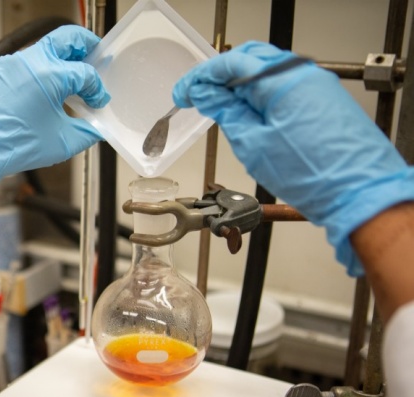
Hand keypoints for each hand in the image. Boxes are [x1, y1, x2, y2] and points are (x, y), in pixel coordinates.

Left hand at [0, 25, 108, 205]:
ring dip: (60, 60)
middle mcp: (29, 61)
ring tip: (69, 79)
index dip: (96, 88)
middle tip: (94, 59)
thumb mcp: (60, 143)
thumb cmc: (8, 147)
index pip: (85, 73)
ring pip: (43, 49)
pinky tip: (43, 91)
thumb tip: (93, 128)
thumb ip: (86, 132)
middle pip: (67, 38)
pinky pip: (24, 64)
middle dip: (85, 47)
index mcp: (50, 74)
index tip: (97, 100)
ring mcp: (10, 64)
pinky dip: (39, 72)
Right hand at [173, 41, 413, 275]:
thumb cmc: (314, 175)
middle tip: (196, 97)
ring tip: (217, 107)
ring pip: (266, 73)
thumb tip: (207, 96)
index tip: (183, 93)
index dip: (201, 78)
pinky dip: (259, 94)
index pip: (231, 64)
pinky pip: (283, 85)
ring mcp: (315, 85)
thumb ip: (226, 112)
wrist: (357, 192)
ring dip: (239, 86)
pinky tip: (246, 112)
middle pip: (250, 61)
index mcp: (282, 80)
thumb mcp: (253, 144)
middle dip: (219, 77)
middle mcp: (302, 75)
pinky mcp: (322, 99)